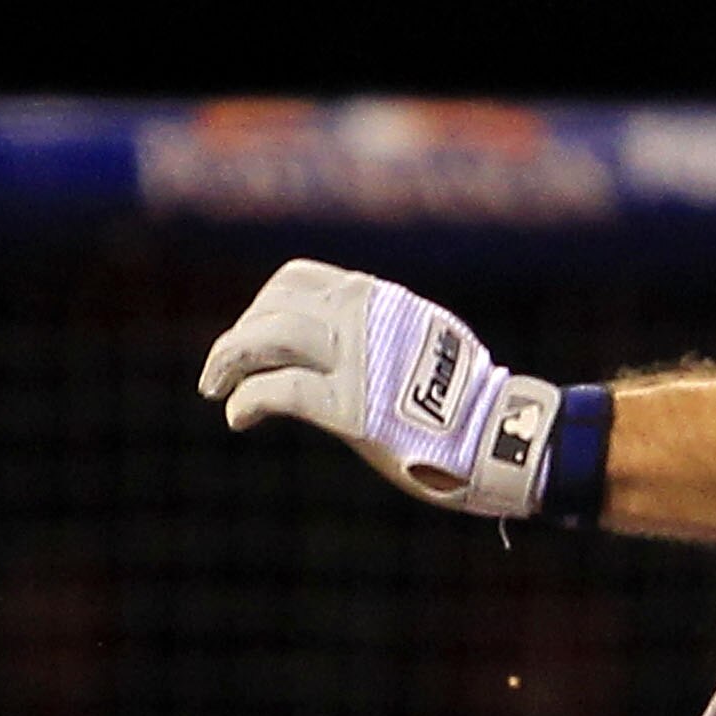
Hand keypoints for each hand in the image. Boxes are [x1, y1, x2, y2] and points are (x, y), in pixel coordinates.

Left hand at [200, 259, 562, 519]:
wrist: (500, 436)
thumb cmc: (467, 400)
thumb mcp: (424, 337)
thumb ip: (379, 329)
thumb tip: (341, 338)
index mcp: (378, 298)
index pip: (295, 279)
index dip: (260, 307)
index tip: (252, 336)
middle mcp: (363, 318)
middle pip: (271, 309)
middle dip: (236, 339)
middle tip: (219, 372)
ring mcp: (357, 360)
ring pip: (265, 339)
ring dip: (227, 361)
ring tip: (215, 388)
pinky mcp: (352, 408)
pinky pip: (278, 392)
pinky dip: (246, 402)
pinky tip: (239, 417)